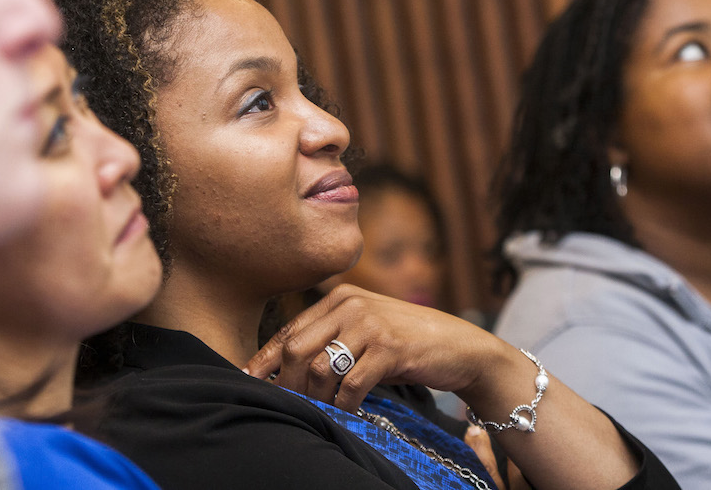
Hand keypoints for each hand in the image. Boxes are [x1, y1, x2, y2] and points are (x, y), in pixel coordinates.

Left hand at [244, 284, 499, 411]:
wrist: (460, 347)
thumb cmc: (408, 343)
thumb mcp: (365, 331)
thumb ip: (331, 339)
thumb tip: (284, 369)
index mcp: (340, 297)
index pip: (290, 329)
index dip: (265, 358)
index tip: (249, 381)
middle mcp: (351, 304)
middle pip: (296, 347)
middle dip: (285, 382)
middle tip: (286, 405)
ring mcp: (370, 324)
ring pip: (319, 367)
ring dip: (314, 397)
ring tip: (319, 412)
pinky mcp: (390, 348)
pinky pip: (351, 384)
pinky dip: (343, 405)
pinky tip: (346, 413)